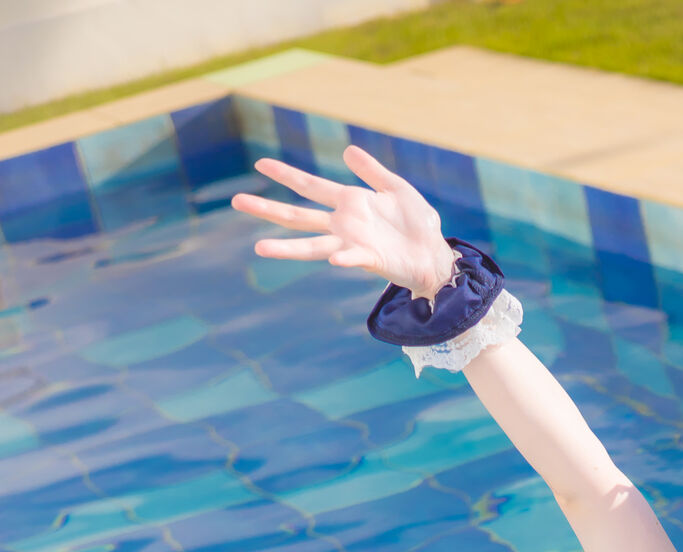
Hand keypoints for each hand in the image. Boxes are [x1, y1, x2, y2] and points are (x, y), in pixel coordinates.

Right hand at [230, 147, 457, 298]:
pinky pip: (353, 258)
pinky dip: (343, 258)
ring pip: (312, 245)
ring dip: (286, 248)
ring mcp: (353, 244)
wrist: (435, 255)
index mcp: (349, 203)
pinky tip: (334, 258)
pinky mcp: (370, 260)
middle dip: (268, 210)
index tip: (260, 164)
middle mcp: (344, 225)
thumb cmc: (419, 225)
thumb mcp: (397, 188)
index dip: (286, 175)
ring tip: (259, 247)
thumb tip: (346, 150)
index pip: (310, 186)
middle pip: (298, 216)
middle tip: (236, 203)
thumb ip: (372, 172)